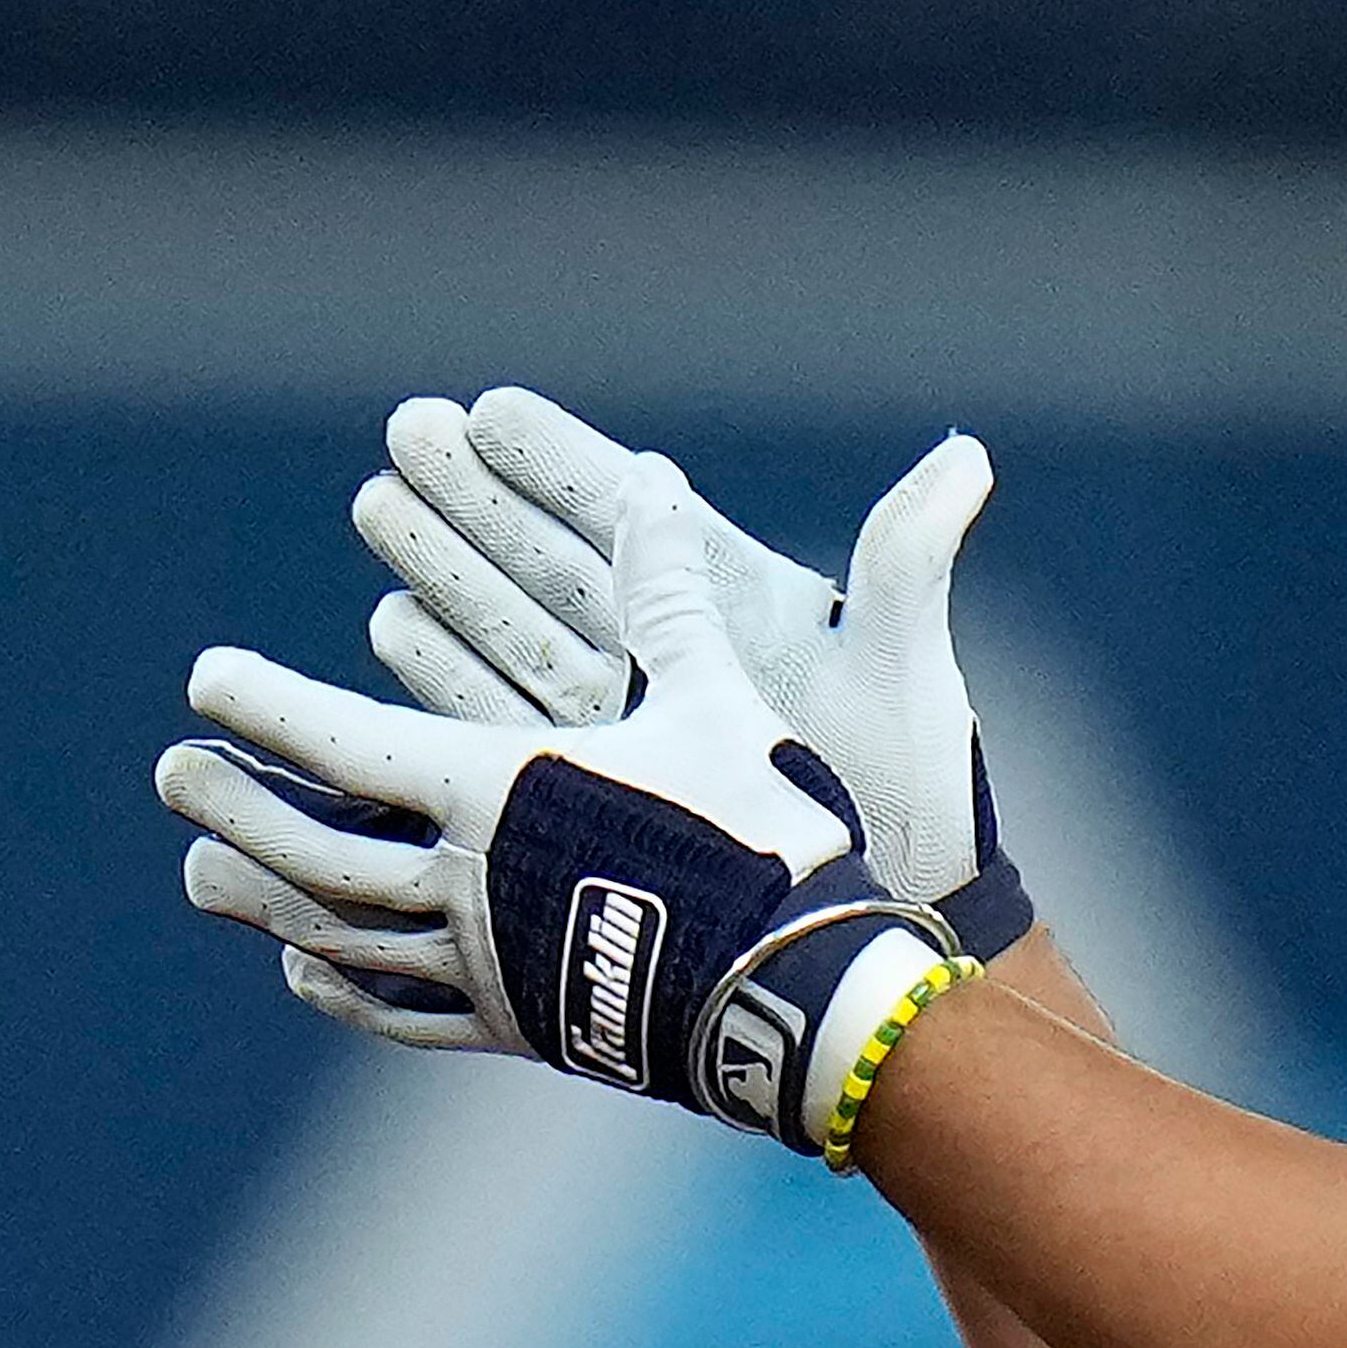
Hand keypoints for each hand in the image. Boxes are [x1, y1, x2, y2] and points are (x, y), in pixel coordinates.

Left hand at [159, 457, 958, 1152]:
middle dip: (238, 803)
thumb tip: (655, 486)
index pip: (345, 741)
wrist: (798, 991)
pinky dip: (341, 987)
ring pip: (338, 933)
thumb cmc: (756, 831)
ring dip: (263, 896)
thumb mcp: (715, 703)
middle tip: (173, 773)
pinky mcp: (517, 1024)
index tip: (205, 678)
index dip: (267, 706)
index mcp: (499, 789)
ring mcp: (483, 962)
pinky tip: (304, 969)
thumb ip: (668, 601)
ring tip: (203, 869)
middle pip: (313, 846)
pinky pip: (403, 1010)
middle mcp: (466, 879)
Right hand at [350, 387, 1027, 952]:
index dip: (560, 464)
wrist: (882, 937)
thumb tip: (968, 453)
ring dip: (447, 578)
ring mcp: (626, 735)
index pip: (631, 521)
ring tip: (378, 508)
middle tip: (403, 435)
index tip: (488, 410)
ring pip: (512, 637)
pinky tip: (389, 630)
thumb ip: (908, 559)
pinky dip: (443, 684)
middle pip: (553, 567)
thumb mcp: (902, 670)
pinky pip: (498, 732)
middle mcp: (675, 667)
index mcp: (740, 615)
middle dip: (478, 504)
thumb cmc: (915, 798)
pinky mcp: (592, 805)